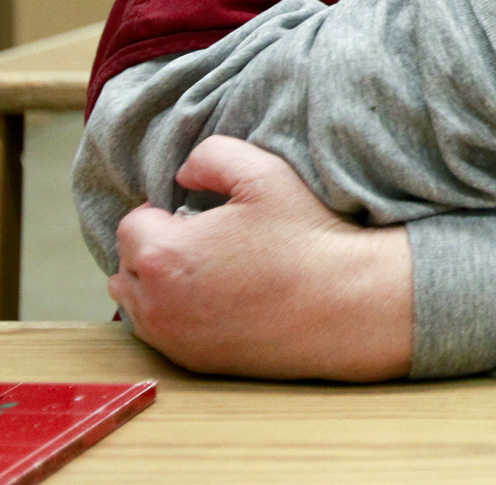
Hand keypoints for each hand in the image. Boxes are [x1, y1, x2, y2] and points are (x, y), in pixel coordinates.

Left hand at [109, 136, 412, 381]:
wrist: (345, 303)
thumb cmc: (306, 238)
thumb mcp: (265, 173)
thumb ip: (210, 156)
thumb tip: (182, 175)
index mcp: (163, 252)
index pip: (132, 223)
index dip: (167, 211)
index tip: (203, 214)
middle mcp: (155, 303)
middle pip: (127, 266)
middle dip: (156, 249)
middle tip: (207, 241)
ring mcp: (172, 339)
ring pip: (138, 304)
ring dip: (160, 284)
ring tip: (210, 271)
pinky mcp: (193, 362)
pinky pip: (163, 334)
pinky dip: (178, 315)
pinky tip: (221, 300)